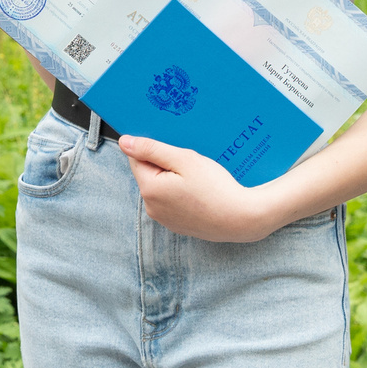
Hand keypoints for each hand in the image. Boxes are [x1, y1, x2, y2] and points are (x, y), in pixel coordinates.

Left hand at [117, 136, 277, 241]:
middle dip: (165, 163)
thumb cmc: (215, 188)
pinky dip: (182, 192)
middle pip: (150, 173)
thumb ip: (152, 149)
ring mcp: (165, 218)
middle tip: (189, 159)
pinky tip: (200, 189)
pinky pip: (172, 201)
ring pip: (162, 187)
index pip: (137, 159)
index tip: (172, 145)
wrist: (241, 218)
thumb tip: (124, 142)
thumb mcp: (184, 160)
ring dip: (174, 177)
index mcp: (150, 189)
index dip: (154, 148)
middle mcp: (152, 207)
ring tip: (198, 175)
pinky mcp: (177, 224)